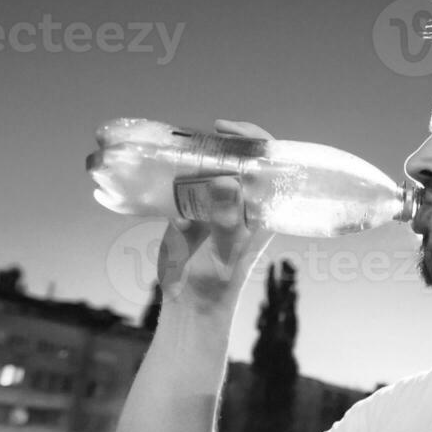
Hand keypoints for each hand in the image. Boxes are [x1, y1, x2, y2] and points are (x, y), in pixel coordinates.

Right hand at [155, 120, 276, 314]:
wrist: (190, 301)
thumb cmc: (218, 281)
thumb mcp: (227, 250)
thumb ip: (227, 220)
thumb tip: (228, 182)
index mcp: (263, 208)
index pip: (268, 163)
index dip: (254, 139)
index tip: (228, 129)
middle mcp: (242, 202)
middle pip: (237, 158)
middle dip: (221, 142)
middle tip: (200, 134)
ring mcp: (216, 204)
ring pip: (210, 167)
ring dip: (196, 153)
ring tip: (179, 146)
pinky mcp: (190, 210)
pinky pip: (185, 182)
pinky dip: (175, 171)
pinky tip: (163, 164)